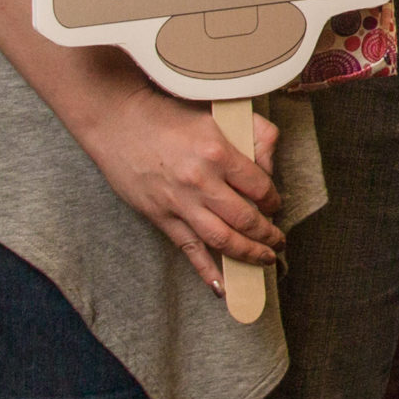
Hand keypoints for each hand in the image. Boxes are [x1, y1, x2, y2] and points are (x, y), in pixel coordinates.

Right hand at [78, 83, 283, 293]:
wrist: (117, 121)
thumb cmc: (169, 113)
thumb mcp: (217, 112)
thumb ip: (253, 133)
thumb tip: (269, 165)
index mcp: (218, 152)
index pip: (260, 186)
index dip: (274, 199)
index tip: (277, 204)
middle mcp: (200, 182)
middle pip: (246, 219)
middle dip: (268, 234)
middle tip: (280, 242)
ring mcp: (179, 203)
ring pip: (222, 239)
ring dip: (248, 253)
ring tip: (265, 259)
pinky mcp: (160, 216)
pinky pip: (189, 249)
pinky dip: (206, 270)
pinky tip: (222, 286)